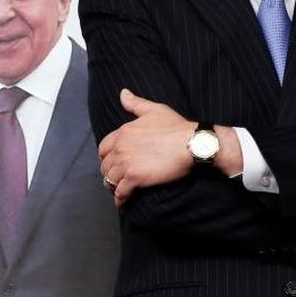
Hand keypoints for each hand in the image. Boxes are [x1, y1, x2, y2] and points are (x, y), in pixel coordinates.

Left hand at [98, 90, 195, 207]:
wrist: (192, 143)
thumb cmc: (177, 126)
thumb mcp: (155, 110)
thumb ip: (135, 103)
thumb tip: (122, 93)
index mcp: (123, 132)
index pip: (103, 148)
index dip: (106, 157)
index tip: (112, 163)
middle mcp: (120, 147)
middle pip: (105, 165)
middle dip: (109, 173)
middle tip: (116, 180)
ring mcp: (126, 163)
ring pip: (110, 179)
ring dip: (113, 186)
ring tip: (119, 192)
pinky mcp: (134, 178)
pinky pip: (120, 192)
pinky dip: (120, 200)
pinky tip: (123, 204)